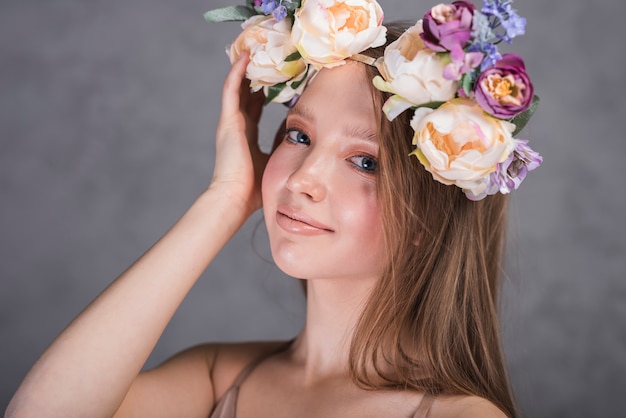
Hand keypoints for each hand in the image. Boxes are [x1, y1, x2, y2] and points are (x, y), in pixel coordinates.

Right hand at [211, 52, 267, 216]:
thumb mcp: (273, 159)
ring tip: (255, 46)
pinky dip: (237, 72)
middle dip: (256, 75)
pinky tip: (246, 56)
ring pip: (237, 85)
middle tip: (269, 57)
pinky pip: (231, 89)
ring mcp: (230, 121)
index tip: (278, 79)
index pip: (255, 107)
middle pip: (246, 92)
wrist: (235, 198)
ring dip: (245, 67)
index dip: (265, 92)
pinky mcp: (228, 120)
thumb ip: (281, 144)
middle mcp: (237, 125)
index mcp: (246, 135)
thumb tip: (299, 132)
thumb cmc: (253, 188)